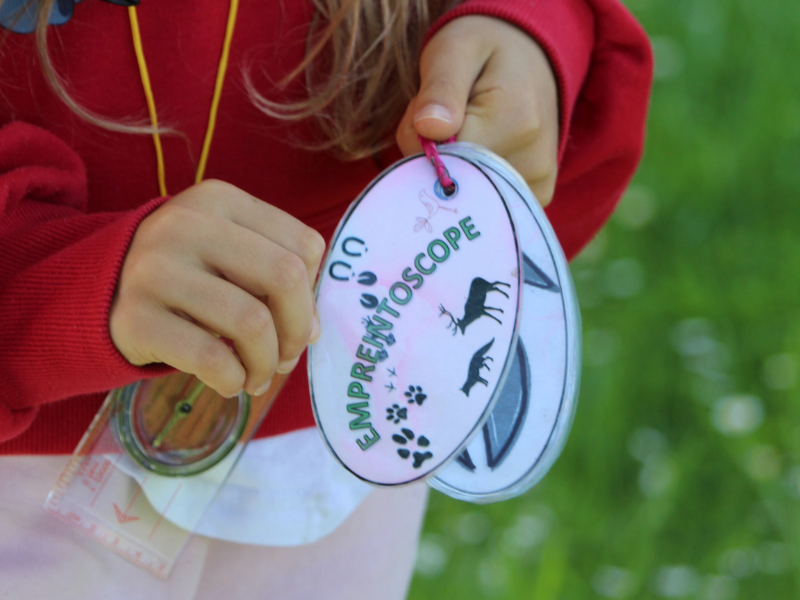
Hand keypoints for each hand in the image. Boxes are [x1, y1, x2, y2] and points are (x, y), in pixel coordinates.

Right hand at [109, 180, 324, 396]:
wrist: (96, 290)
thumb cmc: (183, 274)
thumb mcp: (225, 251)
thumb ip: (273, 277)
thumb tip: (311, 330)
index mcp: (219, 200)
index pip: (304, 246)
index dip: (313, 294)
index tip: (299, 322)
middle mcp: (186, 225)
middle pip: (284, 278)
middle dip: (298, 329)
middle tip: (287, 356)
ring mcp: (155, 270)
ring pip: (252, 322)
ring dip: (266, 363)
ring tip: (258, 376)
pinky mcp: (135, 318)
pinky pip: (211, 358)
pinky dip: (234, 380)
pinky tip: (230, 382)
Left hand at [396, 16, 558, 206]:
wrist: (530, 57)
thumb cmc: (485, 50)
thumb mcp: (455, 49)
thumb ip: (440, 87)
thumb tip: (429, 128)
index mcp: (515, 123)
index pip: (441, 159)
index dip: (422, 140)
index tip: (430, 112)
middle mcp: (532, 162)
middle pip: (452, 182)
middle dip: (435, 156)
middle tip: (447, 120)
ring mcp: (536, 185)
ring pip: (465, 194)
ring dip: (452, 167)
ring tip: (469, 130)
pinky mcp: (535, 197)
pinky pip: (482, 201)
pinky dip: (470, 179)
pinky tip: (481, 149)